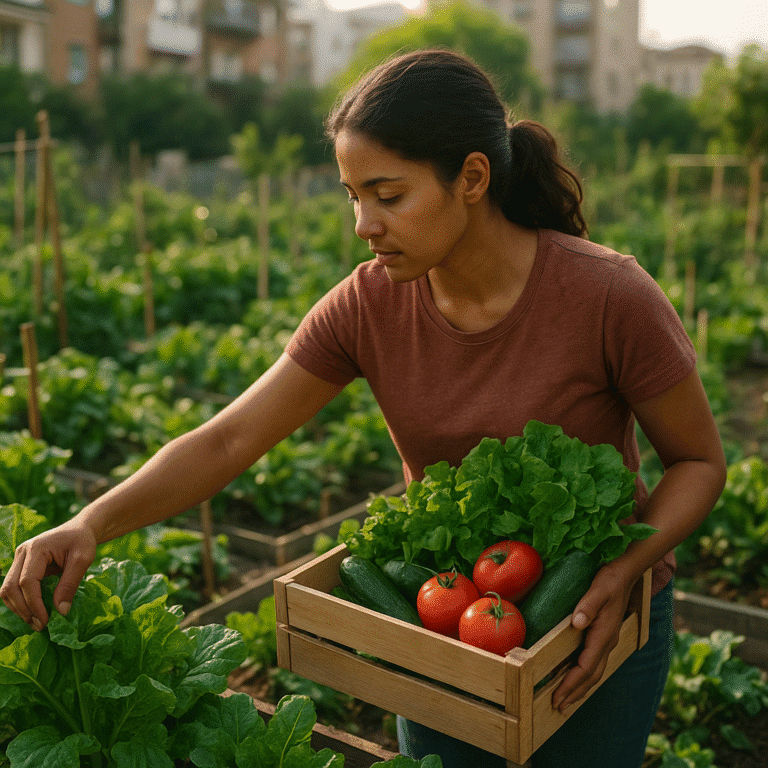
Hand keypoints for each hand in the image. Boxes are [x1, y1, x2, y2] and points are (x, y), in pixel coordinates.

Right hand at [0, 521, 96, 630]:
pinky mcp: (21, 566)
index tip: (46, 620)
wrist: (79, 529)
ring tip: (37, 623)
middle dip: (23, 609)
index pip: (27, 582)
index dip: (34, 604)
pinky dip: (20, 602)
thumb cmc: (82, 541)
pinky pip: (13, 587)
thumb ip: (70, 584)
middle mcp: (22, 553)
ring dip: (19, 608)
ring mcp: (19, 559)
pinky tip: (33, 612)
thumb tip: (60, 611)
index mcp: (36, 549)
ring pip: (7, 589)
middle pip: (10, 587)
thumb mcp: (83, 560)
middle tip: (40, 626)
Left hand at [551, 564, 640, 712]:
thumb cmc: (610, 580)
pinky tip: (576, 676)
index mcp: (603, 635)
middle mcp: (607, 642)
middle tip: (557, 707)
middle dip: (574, 693)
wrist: (626, 573)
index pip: (586, 667)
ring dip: (580, 687)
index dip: (571, 684)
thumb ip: (587, 606)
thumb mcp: (598, 589)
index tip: (558, 697)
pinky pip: (594, 662)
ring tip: (566, 700)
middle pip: (591, 676)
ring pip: (594, 671)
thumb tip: (577, 623)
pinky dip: (584, 675)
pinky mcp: (604, 635)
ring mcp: (607, 640)